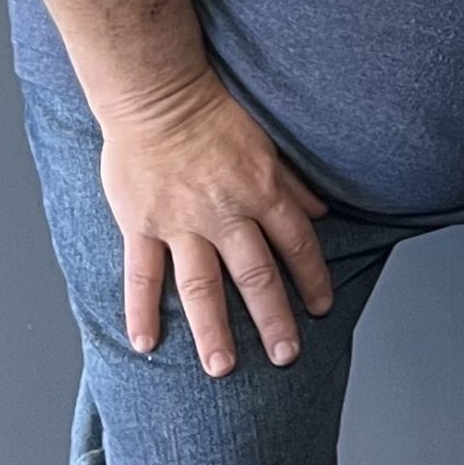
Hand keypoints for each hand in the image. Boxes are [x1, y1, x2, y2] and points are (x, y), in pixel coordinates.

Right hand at [96, 68, 332, 376]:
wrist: (159, 96)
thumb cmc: (216, 115)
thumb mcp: (268, 145)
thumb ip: (293, 185)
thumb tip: (321, 214)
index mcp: (262, 191)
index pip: (296, 244)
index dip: (313, 278)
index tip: (322, 308)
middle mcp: (225, 214)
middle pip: (255, 275)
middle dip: (273, 318)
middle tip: (285, 356)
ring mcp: (181, 224)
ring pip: (201, 286)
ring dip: (213, 330)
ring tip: (222, 368)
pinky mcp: (141, 226)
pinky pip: (142, 275)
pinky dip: (141, 311)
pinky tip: (146, 344)